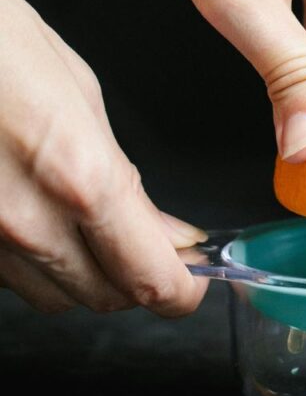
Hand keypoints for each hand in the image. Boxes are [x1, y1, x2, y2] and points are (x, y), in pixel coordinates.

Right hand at [0, 0, 207, 314]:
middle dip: (139, 279)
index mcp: (79, 179)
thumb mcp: (81, 96)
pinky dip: (33, 263)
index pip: (153, 280)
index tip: (197, 277)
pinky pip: (6, 277)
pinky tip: (37, 218)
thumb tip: (169, 233)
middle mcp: (24, 221)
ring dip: (86, 275)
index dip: (185, 290)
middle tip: (153, 247)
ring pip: (53, 296)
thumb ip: (126, 179)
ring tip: (91, 228)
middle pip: (107, 299)